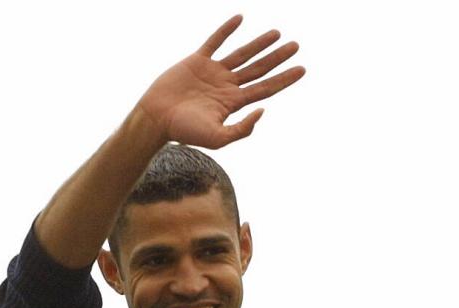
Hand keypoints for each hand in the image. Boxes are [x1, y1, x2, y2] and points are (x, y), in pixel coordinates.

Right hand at [137, 15, 304, 149]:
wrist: (156, 118)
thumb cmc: (183, 131)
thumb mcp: (217, 138)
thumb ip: (242, 129)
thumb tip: (263, 110)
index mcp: (233, 103)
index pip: (265, 88)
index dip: (284, 79)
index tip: (302, 69)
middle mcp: (226, 86)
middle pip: (258, 69)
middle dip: (278, 58)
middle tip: (296, 46)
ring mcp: (212, 72)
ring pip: (241, 54)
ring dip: (259, 44)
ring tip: (277, 33)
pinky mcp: (196, 61)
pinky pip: (214, 41)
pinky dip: (226, 30)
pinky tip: (239, 19)